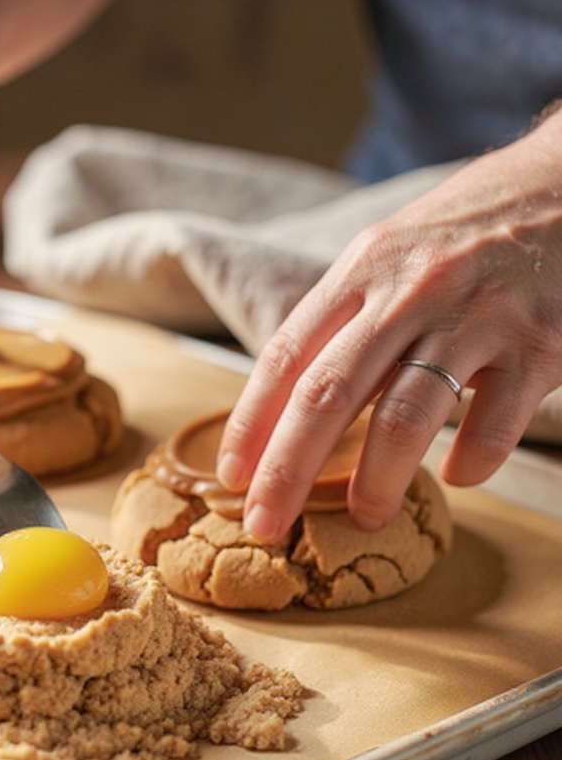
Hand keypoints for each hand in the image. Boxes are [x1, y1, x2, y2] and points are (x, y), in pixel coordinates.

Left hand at [216, 111, 561, 539]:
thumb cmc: (465, 234)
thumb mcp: (388, 255)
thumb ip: (340, 324)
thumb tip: (284, 408)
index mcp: (361, 270)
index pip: (285, 357)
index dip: (250, 423)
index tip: (229, 476)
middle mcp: (410, 292)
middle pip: (326, 395)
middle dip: (286, 470)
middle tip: (264, 525)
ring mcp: (475, 318)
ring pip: (403, 418)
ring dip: (375, 482)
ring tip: (363, 518)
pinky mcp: (540, 344)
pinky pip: (493, 423)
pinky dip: (469, 462)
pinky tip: (455, 475)